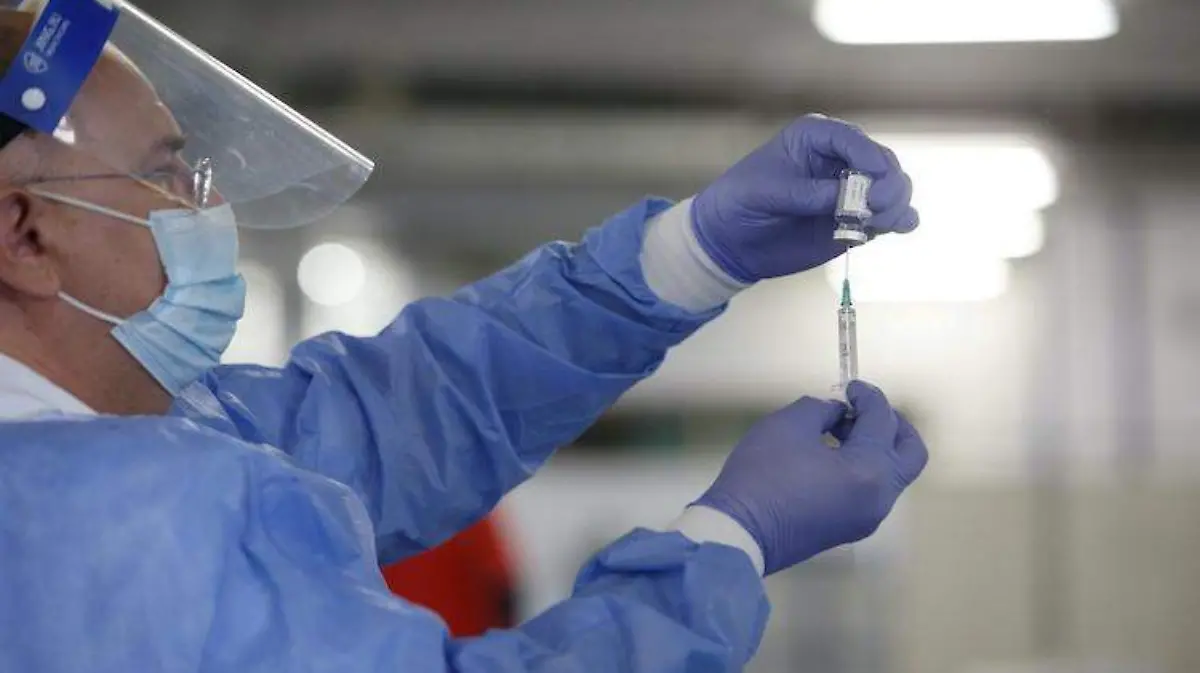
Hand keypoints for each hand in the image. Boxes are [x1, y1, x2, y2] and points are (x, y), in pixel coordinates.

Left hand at [691, 115, 917, 282]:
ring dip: (896, 203)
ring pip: (894, 188)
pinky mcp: (859, 218)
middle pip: (883, 162)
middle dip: (887, 184)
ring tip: (880, 223)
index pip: (852, 139)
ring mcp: (853, 189)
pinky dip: (900, 220)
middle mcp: (841, 158)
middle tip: (875, 208)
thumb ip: (808, 194)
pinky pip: (892, 215)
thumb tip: (851, 201)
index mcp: (816, 136)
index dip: (868, 157)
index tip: (873, 180)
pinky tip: (897, 227)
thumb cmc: (740, 202)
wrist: (732, 240)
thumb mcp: (766, 192)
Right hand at [693, 381, 927, 575]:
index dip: (868, 396)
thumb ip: (822, 410)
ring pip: (891, 474)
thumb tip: (837, 414)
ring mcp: (867, 517)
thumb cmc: (762, 474)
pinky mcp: (850, 528)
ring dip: (876, 447)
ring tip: (840, 431)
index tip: (850, 386)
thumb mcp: (788, 426)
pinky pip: (872, 491)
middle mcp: (880, 497)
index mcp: (870, 470)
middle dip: (894, 425)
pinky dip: (864, 468)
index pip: (882, 421)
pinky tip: (831, 456)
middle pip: (910, 454)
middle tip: (865, 409)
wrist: (740, 532)